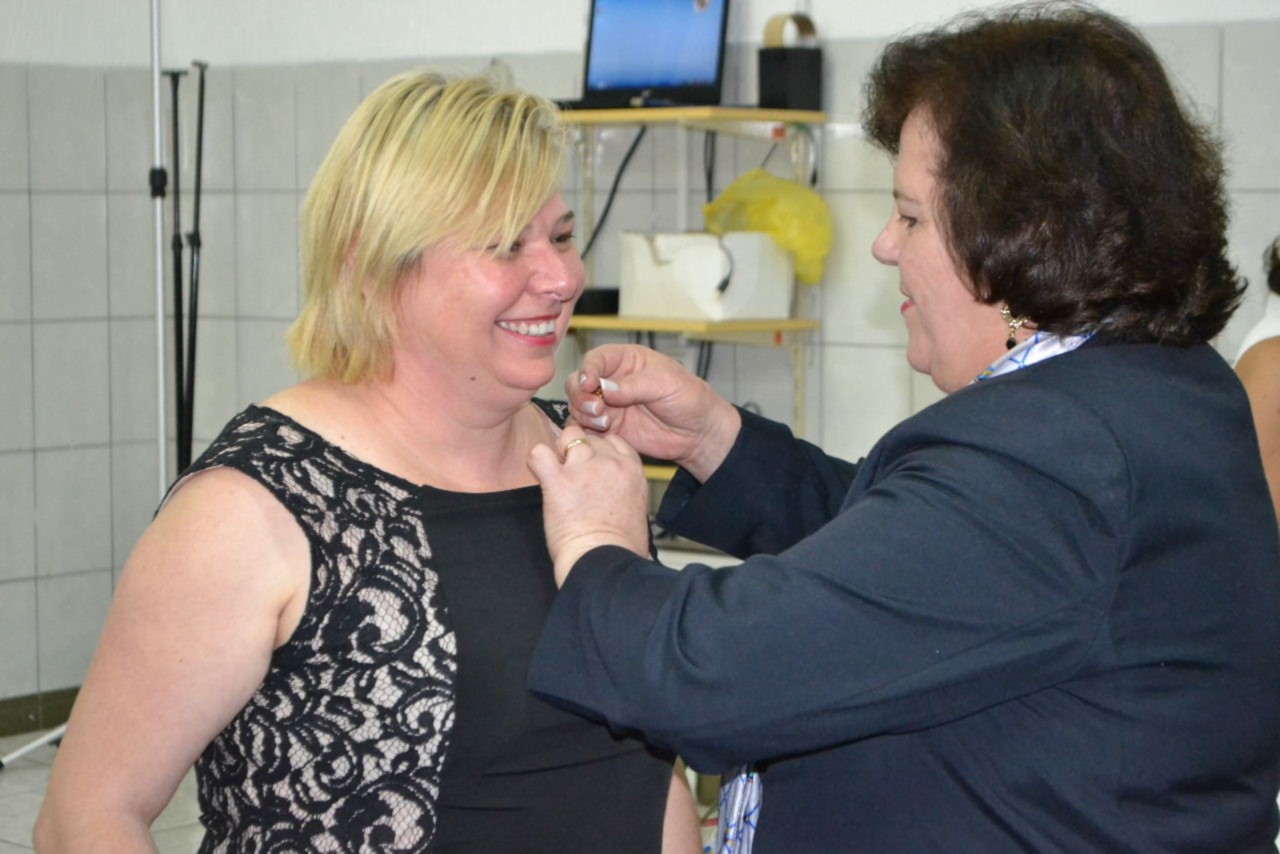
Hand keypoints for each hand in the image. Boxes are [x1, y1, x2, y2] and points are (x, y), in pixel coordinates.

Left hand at [528, 426, 652, 584]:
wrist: (605, 562)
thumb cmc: (621, 547)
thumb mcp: (637, 508)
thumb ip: (623, 486)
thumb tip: (607, 485)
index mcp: (632, 470)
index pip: (613, 441)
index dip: (599, 451)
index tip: (591, 466)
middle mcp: (610, 463)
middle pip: (590, 438)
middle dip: (579, 453)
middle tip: (572, 477)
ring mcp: (584, 468)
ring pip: (567, 436)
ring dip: (559, 452)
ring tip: (557, 475)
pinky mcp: (558, 481)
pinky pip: (539, 453)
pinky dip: (536, 461)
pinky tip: (542, 476)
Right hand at [566, 344, 741, 481]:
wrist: (699, 433)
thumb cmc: (689, 399)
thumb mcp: (666, 384)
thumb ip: (634, 385)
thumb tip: (603, 387)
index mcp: (626, 360)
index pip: (595, 359)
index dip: (587, 370)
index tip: (590, 384)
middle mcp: (612, 380)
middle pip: (578, 382)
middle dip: (580, 395)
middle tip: (597, 409)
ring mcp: (609, 406)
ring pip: (578, 406)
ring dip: (583, 414)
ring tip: (605, 423)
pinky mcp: (610, 429)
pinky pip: (586, 429)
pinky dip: (586, 432)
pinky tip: (602, 434)